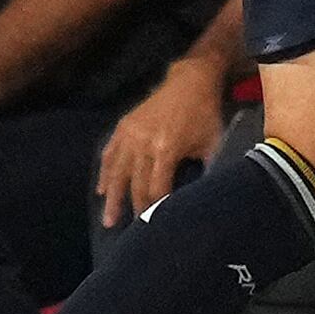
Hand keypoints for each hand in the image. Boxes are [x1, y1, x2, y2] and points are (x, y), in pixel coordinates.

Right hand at [98, 67, 226, 227]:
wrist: (190, 80)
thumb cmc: (205, 114)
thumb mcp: (212, 143)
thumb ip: (207, 171)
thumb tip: (203, 198)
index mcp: (165, 150)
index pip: (155, 189)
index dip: (155, 209)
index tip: (156, 226)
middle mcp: (143, 143)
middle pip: (134, 185)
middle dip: (133, 209)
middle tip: (131, 233)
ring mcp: (130, 134)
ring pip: (116, 172)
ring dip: (112, 198)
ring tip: (108, 220)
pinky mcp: (124, 126)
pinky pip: (109, 154)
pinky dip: (105, 173)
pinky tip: (102, 190)